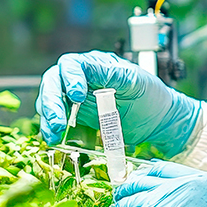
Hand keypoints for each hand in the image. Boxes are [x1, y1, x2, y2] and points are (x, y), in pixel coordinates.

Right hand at [36, 51, 201, 157]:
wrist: (158, 121)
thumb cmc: (149, 95)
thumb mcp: (135, 80)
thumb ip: (112, 74)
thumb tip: (91, 69)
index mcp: (94, 65)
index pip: (71, 65)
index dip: (70, 79)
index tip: (78, 97)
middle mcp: (79, 79)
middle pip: (53, 84)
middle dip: (52, 103)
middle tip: (58, 122)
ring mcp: (74, 100)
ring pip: (49, 103)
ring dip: (48, 119)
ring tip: (54, 136)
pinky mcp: (75, 120)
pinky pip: (56, 123)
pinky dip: (52, 131)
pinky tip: (55, 140)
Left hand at [107, 161, 206, 206]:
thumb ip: (202, 202)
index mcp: (197, 178)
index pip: (161, 170)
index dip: (145, 176)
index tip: (137, 183)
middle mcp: (179, 186)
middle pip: (141, 182)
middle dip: (126, 192)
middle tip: (118, 201)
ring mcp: (166, 203)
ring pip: (132, 203)